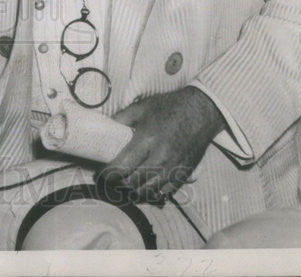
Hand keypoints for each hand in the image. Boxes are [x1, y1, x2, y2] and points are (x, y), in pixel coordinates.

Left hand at [95, 87, 224, 203]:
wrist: (201, 111)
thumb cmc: (169, 107)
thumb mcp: (141, 107)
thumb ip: (121, 119)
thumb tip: (103, 127)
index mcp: (147, 140)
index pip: (122, 167)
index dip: (107, 174)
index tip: (99, 174)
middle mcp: (160, 157)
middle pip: (132, 182)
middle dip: (117, 183)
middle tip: (110, 180)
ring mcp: (173, 168)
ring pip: (148, 191)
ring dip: (133, 192)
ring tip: (124, 186)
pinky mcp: (184, 173)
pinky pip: (166, 193)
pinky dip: (153, 194)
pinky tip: (144, 189)